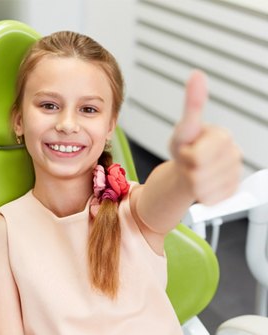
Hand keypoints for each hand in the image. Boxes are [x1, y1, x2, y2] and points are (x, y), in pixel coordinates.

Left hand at [170, 70, 241, 204]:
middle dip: (188, 170)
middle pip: (200, 174)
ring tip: (194, 172)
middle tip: (190, 162)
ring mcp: (235, 174)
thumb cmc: (185, 147)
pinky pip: (210, 199)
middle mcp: (234, 155)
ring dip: (192, 183)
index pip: (199, 157)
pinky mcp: (232, 192)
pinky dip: (200, 195)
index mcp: (223, 137)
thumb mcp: (184, 128)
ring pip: (203, 189)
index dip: (187, 156)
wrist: (186, 169)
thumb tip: (196, 75)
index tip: (188, 149)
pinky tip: (202, 184)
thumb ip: (192, 103)